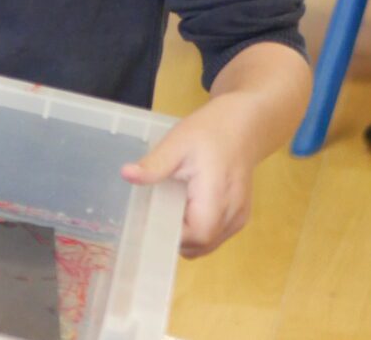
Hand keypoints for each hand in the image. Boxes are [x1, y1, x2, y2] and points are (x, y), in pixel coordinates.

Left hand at [121, 94, 260, 256]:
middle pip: (203, 245)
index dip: (173, 234)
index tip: (150, 220)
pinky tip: (185, 210)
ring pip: (210, 244)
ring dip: (188, 237)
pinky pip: (217, 236)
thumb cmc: (209, 132)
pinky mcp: (240, 216)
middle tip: (155, 215)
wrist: (243, 126)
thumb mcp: (176, 143)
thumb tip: (127, 175)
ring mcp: (240, 217)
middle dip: (176, 238)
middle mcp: (234, 213)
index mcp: (218, 196)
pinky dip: (199, 232)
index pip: (198, 234)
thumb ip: (155, 165)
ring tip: (170, 210)